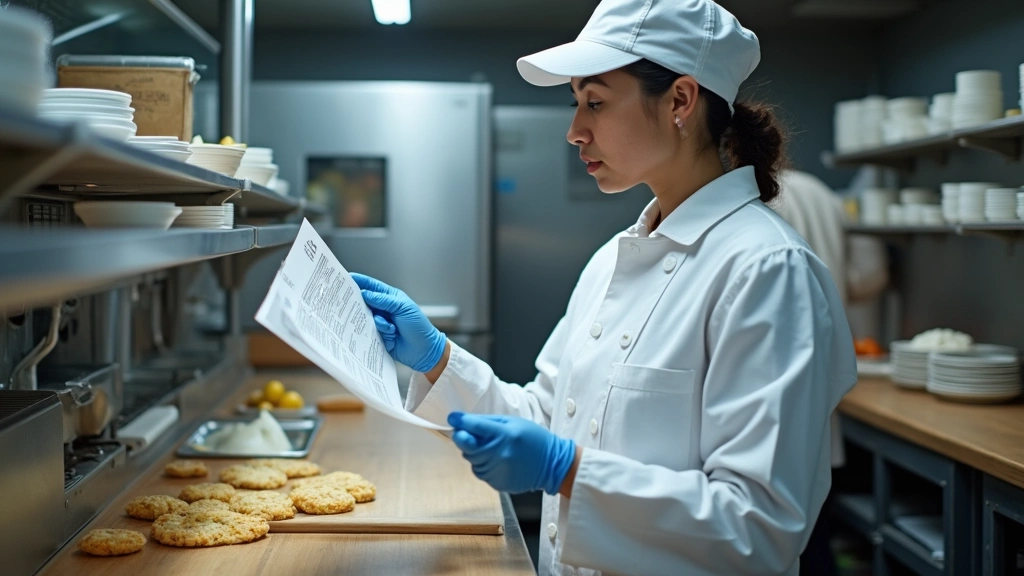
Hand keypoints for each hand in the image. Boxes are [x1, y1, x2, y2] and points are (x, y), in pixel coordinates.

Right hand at [352, 273, 446, 372]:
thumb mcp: (403, 307)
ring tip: (390, 326)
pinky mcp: (376, 336)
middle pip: (363, 302)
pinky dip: (377, 331)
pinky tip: (389, 334)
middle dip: (358, 302)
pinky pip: (368, 331)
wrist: (423, 350)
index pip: (371, 286)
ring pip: (365, 317)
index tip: (346, 277)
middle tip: (350, 302)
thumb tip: (364, 293)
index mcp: (390, 297)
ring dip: (376, 321)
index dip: (359, 281)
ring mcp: (379, 322)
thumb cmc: (418, 326)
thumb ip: (383, 300)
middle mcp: (382, 309)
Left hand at [448, 412, 575, 494]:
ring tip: (491, 448)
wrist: (552, 464)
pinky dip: (482, 465)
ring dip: (474, 452)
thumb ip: (488, 421)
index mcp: (504, 434)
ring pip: (471, 460)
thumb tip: (465, 421)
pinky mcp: (497, 483)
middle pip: (467, 445)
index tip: (453, 417)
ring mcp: (497, 470)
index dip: (460, 421)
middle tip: (472, 434)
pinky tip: (496, 460)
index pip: (474, 426)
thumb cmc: (533, 439)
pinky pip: (480, 472)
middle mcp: (498, 454)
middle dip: (465, 438)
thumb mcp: (514, 422)